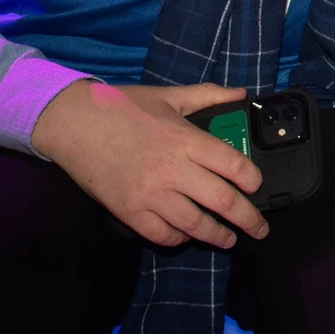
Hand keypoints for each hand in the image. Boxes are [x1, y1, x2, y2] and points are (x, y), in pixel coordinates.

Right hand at [30, 80, 266, 249]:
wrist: (75, 124)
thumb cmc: (124, 106)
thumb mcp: (170, 96)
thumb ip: (208, 96)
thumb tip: (241, 94)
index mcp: (186, 140)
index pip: (233, 166)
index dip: (252, 180)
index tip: (258, 186)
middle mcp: (173, 171)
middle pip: (222, 201)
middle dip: (247, 219)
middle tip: (260, 229)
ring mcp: (150, 195)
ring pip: (195, 225)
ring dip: (217, 236)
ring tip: (230, 239)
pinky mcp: (129, 213)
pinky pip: (162, 235)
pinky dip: (179, 238)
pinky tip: (187, 236)